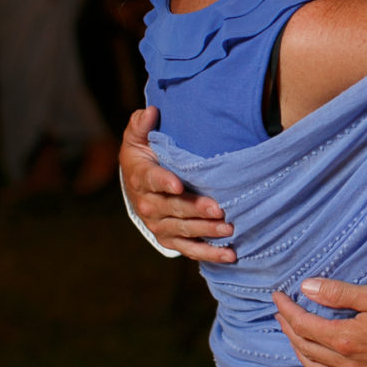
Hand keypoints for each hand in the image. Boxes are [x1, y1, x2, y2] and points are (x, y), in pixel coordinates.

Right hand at [120, 107, 236, 261]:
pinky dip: (209, 254)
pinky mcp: (170, 239)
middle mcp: (148, 204)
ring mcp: (159, 224)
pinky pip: (189, 249)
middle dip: (195, 210)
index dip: (164, 182)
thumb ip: (142, 125)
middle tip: (219, 209)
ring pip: (183, 231)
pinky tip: (229, 255)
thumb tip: (151, 112)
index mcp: (141, 177)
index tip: (177, 185)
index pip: (151, 180)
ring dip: (206, 231)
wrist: (137, 185)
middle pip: (172, 209)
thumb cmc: (144, 156)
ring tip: (228, 229)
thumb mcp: (137, 138)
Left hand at [272, 278, 366, 366]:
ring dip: (302, 356)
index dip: (287, 310)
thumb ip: (341, 294)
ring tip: (296, 341)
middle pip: (306, 350)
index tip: (278, 297)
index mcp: (347, 340)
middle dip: (289, 330)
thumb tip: (308, 288)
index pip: (304, 325)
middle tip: (282, 315)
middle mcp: (351, 366)